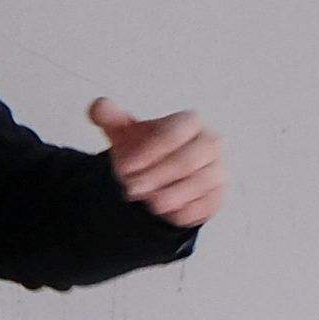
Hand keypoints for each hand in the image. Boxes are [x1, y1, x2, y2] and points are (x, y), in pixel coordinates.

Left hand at [88, 98, 225, 227]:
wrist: (156, 177)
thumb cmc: (144, 151)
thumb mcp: (123, 133)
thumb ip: (108, 117)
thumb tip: (100, 106)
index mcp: (188, 122)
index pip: (173, 133)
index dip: (148, 152)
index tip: (126, 167)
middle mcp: (208, 143)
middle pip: (189, 159)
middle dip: (159, 175)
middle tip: (133, 188)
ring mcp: (217, 169)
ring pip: (202, 182)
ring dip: (175, 194)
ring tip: (153, 203)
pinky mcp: (218, 194)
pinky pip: (209, 203)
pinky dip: (190, 210)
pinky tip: (171, 214)